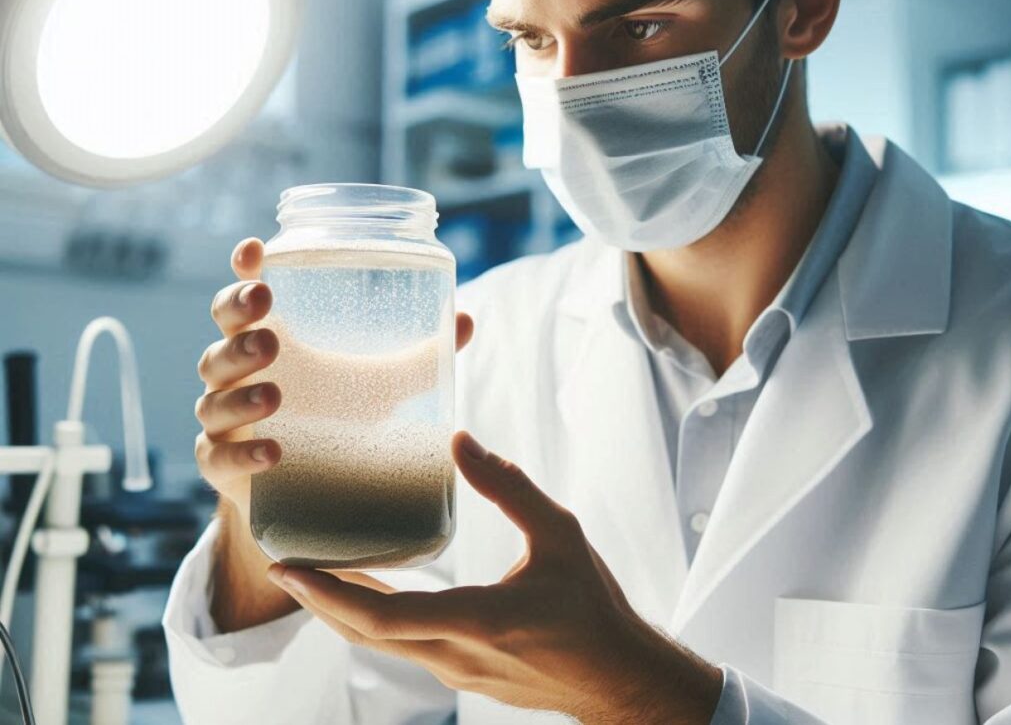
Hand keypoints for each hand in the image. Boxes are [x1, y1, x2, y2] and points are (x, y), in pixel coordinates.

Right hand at [193, 237, 474, 520]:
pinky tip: (273, 451)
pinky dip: (244, 453)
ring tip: (277, 394)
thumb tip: (465, 319)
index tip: (254, 250)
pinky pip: (219, 457)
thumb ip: (419, 358)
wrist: (307, 486)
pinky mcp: (222, 465)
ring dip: (242, 393)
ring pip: (214, 398)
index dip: (244, 271)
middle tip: (270, 325)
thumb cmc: (334, 417)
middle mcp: (238, 374)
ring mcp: (225, 420)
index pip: (245, 297)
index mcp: (270, 339)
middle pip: (222, 338)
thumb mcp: (379, 386)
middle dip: (240, 326)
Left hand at [267, 433, 723, 722]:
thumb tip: (461, 442)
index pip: (385, 615)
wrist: (618, 678)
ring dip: (343, 610)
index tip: (287, 569)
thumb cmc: (593, 607)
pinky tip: (369, 592)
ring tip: (315, 572)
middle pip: (365, 632)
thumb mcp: (560, 534)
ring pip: (380, 643)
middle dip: (318, 600)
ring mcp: (456, 673)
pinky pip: (402, 647)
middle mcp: (457, 656)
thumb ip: (509, 488)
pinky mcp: (463, 676)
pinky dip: (374, 619)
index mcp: (479, 620)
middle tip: (282, 564)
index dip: (328, 594)